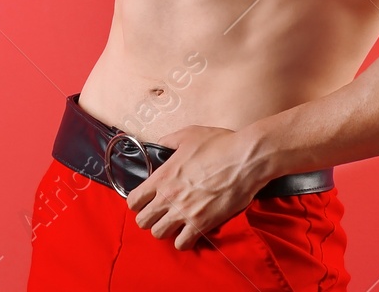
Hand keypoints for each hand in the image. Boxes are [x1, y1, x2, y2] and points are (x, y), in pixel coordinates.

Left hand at [125, 125, 272, 249]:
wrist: (245, 159)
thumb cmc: (219, 144)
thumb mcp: (188, 135)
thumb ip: (169, 142)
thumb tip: (160, 144)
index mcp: (162, 177)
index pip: (133, 200)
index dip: (137, 202)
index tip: (146, 201)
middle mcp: (168, 197)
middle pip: (142, 222)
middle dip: (149, 218)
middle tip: (160, 214)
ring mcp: (184, 213)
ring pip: (159, 234)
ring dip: (166, 230)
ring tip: (175, 223)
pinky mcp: (201, 225)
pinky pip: (182, 244)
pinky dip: (184, 240)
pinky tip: (190, 231)